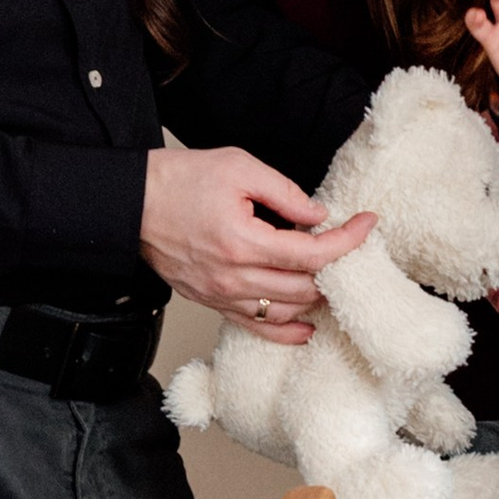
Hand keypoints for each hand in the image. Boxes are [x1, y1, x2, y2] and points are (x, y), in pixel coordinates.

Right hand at [139, 146, 374, 345]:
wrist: (131, 204)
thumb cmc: (179, 180)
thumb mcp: (238, 167)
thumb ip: (284, 192)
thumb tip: (318, 214)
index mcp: (242, 241)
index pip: (311, 253)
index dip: (347, 241)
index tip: (367, 224)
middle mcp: (233, 277)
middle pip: (304, 288)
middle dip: (337, 268)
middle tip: (351, 245)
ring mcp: (221, 295)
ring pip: (285, 313)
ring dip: (316, 298)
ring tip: (332, 276)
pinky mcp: (212, 301)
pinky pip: (256, 327)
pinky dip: (286, 330)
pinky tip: (306, 325)